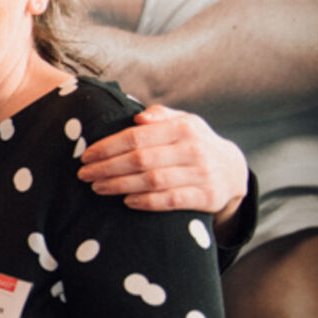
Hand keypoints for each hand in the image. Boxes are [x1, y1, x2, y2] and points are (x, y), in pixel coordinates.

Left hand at [78, 105, 246, 222]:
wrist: (232, 170)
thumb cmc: (194, 143)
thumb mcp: (183, 122)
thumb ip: (159, 116)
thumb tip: (138, 116)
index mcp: (184, 127)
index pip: (136, 137)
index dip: (107, 147)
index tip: (86, 156)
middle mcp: (194, 149)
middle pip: (140, 160)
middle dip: (107, 168)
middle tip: (84, 175)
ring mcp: (202, 174)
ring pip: (152, 181)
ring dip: (120, 185)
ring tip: (98, 187)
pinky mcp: (207, 197)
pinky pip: (171, 200)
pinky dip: (146, 202)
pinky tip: (127, 201)